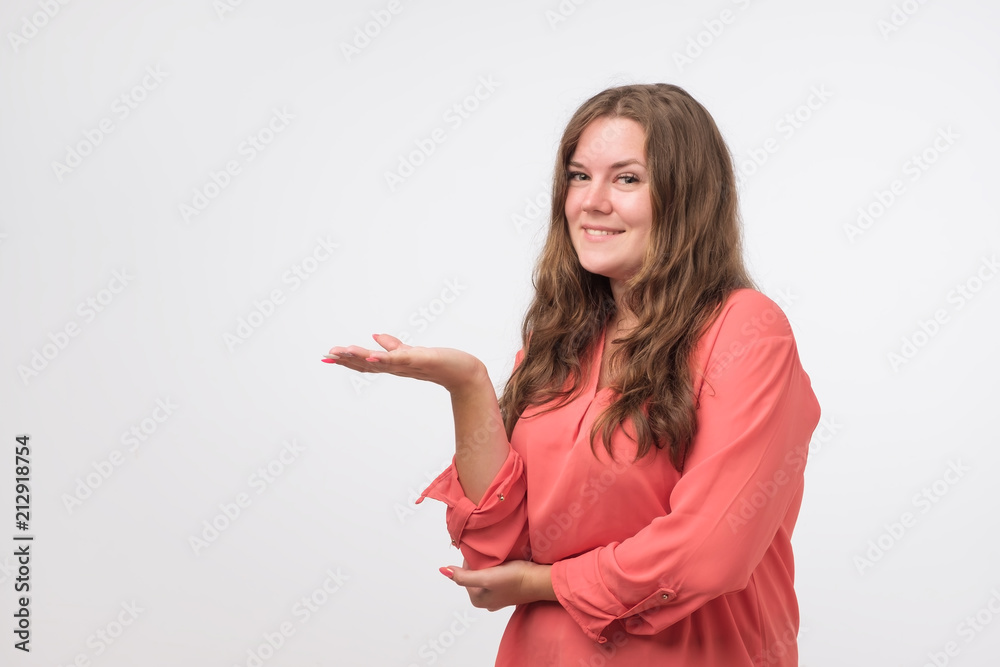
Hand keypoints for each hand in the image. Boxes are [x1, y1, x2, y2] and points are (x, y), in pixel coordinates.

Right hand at [324, 333, 486, 393]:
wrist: (462, 372)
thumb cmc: (438, 363)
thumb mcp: (410, 353)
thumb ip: (392, 346)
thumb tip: (375, 336)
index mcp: (393, 365)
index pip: (366, 363)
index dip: (347, 360)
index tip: (328, 356)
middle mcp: (397, 367)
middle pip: (367, 364)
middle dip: (347, 360)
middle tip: (327, 355)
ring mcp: (407, 364)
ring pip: (379, 362)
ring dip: (360, 358)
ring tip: (342, 352)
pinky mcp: (419, 359)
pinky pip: (399, 358)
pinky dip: (385, 357)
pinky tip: (373, 354)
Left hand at [440, 560, 555, 611]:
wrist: (539, 580)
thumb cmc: (514, 579)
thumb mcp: (486, 577)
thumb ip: (464, 576)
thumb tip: (444, 570)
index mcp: (477, 600)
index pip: (464, 574)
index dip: (470, 561)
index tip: (480, 553)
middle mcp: (485, 601)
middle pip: (474, 575)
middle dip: (478, 564)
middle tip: (489, 555)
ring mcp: (497, 597)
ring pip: (485, 575)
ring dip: (488, 565)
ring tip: (497, 558)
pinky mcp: (508, 590)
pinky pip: (496, 577)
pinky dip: (497, 569)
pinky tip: (504, 564)